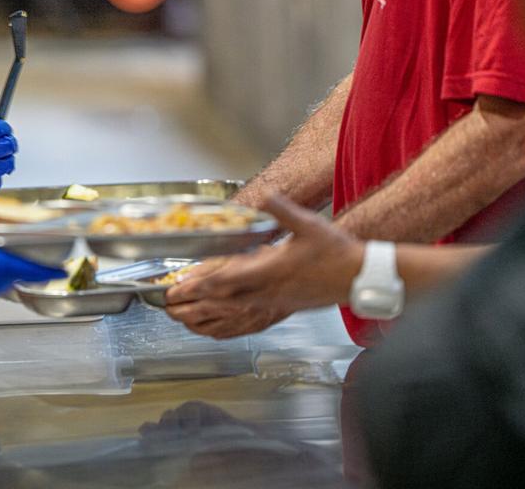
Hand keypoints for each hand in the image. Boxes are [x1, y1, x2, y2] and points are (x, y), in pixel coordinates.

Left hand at [165, 194, 363, 339]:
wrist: (358, 277)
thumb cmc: (336, 252)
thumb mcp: (309, 224)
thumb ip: (283, 210)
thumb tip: (266, 195)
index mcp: (272, 270)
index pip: (228, 279)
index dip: (200, 284)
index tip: (179, 286)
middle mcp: (268, 292)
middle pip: (221, 301)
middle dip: (191, 304)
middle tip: (167, 304)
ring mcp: (272, 304)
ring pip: (230, 316)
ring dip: (202, 318)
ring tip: (178, 317)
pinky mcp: (278, 311)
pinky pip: (244, 324)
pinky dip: (222, 327)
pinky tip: (209, 329)